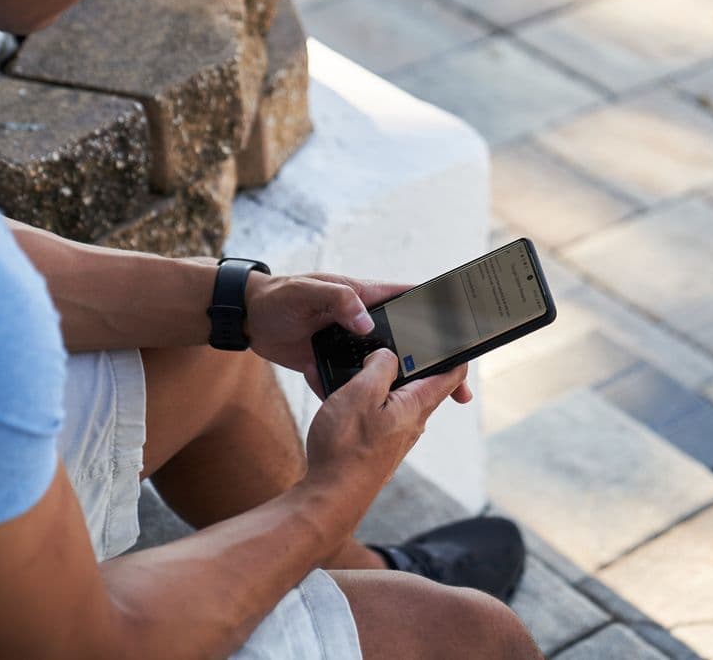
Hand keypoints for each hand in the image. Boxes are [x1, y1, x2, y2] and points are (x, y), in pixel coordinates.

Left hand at [243, 272, 472, 403]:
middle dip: (434, 364)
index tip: (464, 338)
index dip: (441, 317)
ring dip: (404, 387)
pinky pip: (357, 384)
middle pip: (409, 343)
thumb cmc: (278, 296)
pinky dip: (367, 399)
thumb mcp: (307, 292)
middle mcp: (363, 322)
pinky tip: (380, 420)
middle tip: (458, 390)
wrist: (248, 318)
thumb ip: (338, 301)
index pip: (412, 302)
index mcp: (364, 297)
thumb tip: (369, 324)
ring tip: (428, 409)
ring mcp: (351, 345)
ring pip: (387, 368)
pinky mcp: (334, 364)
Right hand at [303, 348, 469, 498]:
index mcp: (416, 404)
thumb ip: (380, 366)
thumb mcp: (362, 392)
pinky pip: (367, 412)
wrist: (329, 497)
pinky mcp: (373, 446)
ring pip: (384, 396)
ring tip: (335, 368)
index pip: (452, 374)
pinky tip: (327, 393)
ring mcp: (392, 435)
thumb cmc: (346, 447)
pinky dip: (351, 398)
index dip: (454, 353)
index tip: (450, 339)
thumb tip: (387, 355)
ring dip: (363, 379)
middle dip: (395, 362)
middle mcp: (410, 422)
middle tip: (373, 348)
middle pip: (415, 382)